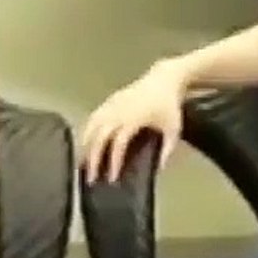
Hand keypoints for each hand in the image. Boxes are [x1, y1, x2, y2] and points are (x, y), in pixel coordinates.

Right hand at [80, 63, 185, 183]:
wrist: (163, 80)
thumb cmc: (168, 106)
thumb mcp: (174, 129)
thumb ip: (167, 150)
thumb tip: (159, 168)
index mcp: (133, 119)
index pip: (118, 143)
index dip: (114, 161)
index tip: (112, 177)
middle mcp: (117, 113)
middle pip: (99, 137)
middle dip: (93, 158)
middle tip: (92, 177)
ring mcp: (110, 106)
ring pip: (90, 128)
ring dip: (85, 147)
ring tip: (83, 163)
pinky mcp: (107, 102)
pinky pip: (91, 119)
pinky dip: (86, 133)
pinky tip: (85, 144)